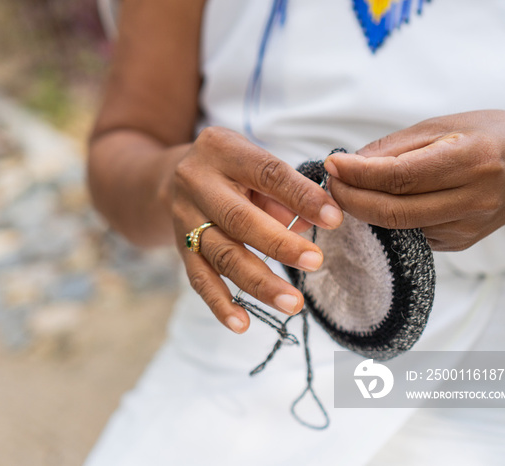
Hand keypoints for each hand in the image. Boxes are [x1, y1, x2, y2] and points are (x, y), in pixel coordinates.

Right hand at [169, 126, 343, 332]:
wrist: (171, 177)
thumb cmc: (231, 170)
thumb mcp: (253, 162)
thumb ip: (283, 190)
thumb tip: (313, 224)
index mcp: (222, 150)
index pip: (267, 173)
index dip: (301, 196)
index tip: (334, 219)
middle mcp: (197, 182)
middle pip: (239, 219)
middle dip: (279, 244)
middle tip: (316, 262)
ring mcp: (184, 218)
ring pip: (222, 254)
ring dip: (259, 282)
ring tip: (292, 303)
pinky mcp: (179, 248)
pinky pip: (199, 279)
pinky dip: (220, 304)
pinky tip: (242, 324)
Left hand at [324, 110, 504, 250]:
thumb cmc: (488, 137)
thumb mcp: (443, 126)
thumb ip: (394, 147)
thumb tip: (349, 164)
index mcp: (470, 160)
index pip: (399, 177)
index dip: (358, 174)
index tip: (333, 165)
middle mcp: (472, 199)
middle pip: (393, 211)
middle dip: (352, 199)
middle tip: (332, 184)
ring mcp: (466, 227)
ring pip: (398, 227)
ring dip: (364, 211)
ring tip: (348, 191)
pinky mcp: (458, 242)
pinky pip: (410, 233)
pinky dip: (386, 220)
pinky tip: (378, 203)